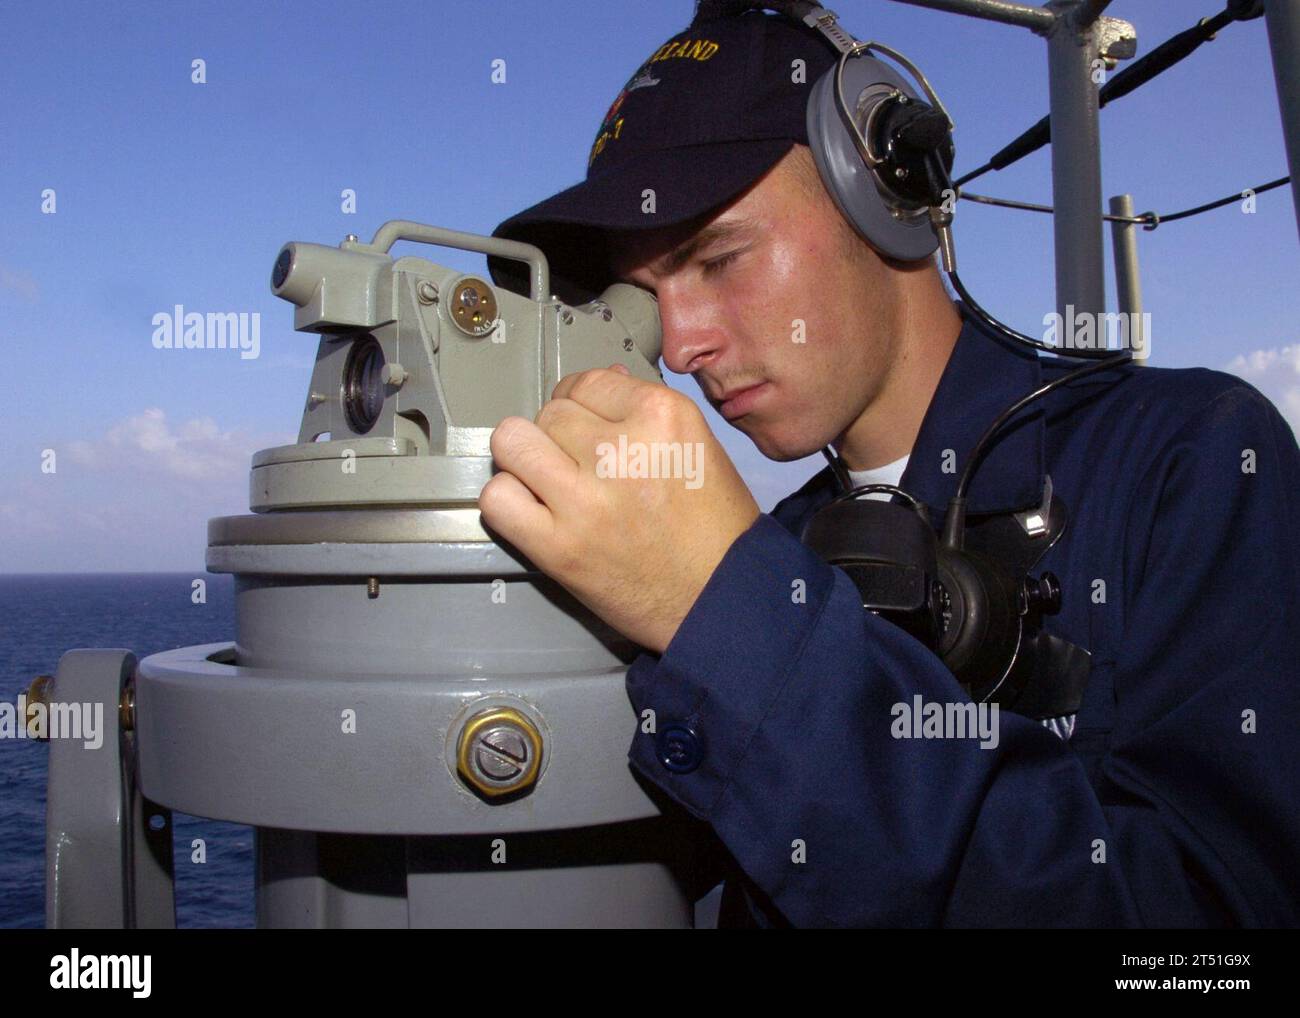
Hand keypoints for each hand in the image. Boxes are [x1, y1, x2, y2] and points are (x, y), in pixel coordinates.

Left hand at [479, 365, 760, 653]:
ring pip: (513, 442)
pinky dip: (508, 502)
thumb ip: (645, 412)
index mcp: (664, 417)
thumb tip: (604, 381)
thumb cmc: (715, 531)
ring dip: (523, 459)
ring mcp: (586, 499)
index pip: (588, 382)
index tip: (587, 427)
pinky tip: (533, 511)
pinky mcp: (560, 547)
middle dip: (558, 435)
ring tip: (545, 480)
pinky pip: (498, 499)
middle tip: (576, 464)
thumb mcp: (699, 448)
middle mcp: (623, 450)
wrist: (721, 600)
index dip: (582, 404)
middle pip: (550, 412)